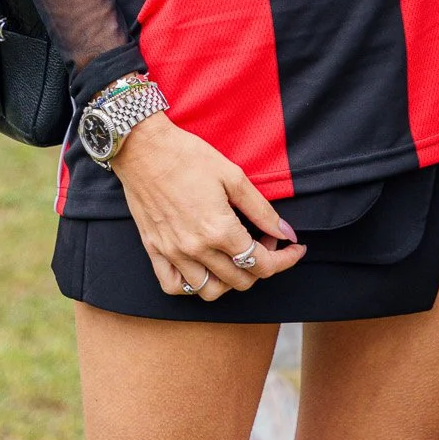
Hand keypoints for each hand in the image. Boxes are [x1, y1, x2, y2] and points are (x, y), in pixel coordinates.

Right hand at [112, 113, 306, 302]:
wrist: (144, 148)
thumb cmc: (188, 156)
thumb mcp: (233, 176)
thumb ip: (262, 210)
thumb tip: (286, 233)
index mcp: (219, 230)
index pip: (262, 264)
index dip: (285, 260)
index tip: (295, 248)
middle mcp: (196, 249)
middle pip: (240, 280)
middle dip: (263, 265)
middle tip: (264, 240)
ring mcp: (173, 253)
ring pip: (210, 291)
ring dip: (231, 280)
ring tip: (236, 257)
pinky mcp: (154, 251)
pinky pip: (174, 287)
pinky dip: (192, 286)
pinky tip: (204, 269)